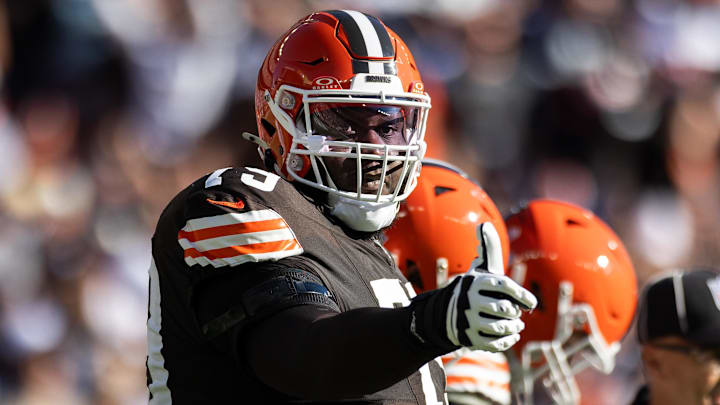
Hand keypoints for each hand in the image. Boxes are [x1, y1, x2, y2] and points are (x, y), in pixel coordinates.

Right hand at [409, 222, 536, 351]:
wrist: (447, 314)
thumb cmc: (473, 289)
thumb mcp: (480, 268)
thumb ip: (488, 248)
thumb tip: (483, 225)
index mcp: (475, 282)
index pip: (504, 286)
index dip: (521, 295)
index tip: (530, 303)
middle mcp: (469, 301)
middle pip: (506, 309)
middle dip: (515, 312)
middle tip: (515, 313)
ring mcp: (468, 321)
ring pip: (502, 327)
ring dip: (514, 327)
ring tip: (515, 324)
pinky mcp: (469, 338)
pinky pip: (496, 343)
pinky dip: (508, 341)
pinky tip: (510, 336)